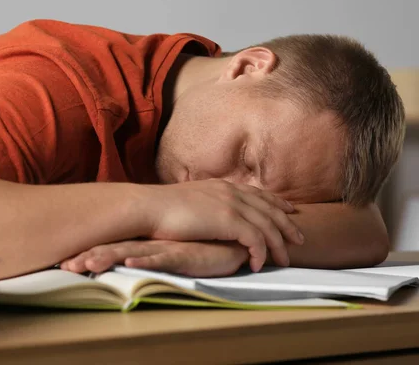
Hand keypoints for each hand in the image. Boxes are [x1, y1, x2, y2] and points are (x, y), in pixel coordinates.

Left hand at [60, 240, 249, 276]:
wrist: (228, 242)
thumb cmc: (197, 248)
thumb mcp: (169, 253)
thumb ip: (150, 254)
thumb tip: (126, 259)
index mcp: (144, 244)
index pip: (111, 249)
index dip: (89, 253)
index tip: (65, 263)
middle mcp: (150, 244)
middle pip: (113, 250)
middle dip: (89, 256)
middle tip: (65, 266)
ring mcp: (164, 248)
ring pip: (130, 253)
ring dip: (107, 258)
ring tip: (85, 264)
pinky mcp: (181, 255)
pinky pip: (160, 259)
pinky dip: (143, 261)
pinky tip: (128, 262)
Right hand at [142, 179, 303, 271]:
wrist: (149, 207)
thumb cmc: (161, 208)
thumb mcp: (188, 200)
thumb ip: (204, 205)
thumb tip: (206, 214)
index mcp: (222, 186)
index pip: (257, 193)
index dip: (276, 203)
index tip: (289, 210)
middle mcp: (230, 192)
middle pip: (270, 209)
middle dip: (287, 224)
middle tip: (300, 239)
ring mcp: (231, 205)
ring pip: (268, 226)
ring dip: (279, 245)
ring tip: (285, 261)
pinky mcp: (228, 220)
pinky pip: (256, 239)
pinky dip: (261, 253)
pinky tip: (258, 264)